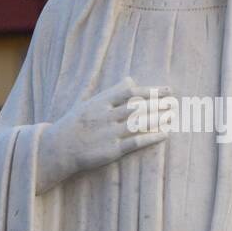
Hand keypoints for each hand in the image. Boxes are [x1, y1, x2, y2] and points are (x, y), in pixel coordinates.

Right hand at [36, 77, 172, 193]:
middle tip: (175, 102)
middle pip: (137, 107)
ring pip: (139, 123)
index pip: (129, 92)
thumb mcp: (89, 104)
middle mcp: (105, 116)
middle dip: (158, 103)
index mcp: (99, 102)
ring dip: (158, 118)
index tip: (166, 89)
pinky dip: (151, 137)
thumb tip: (130, 79)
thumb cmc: (74, 125)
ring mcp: (108, 134)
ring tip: (173, 115)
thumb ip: (111, 93)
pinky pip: (135, 143)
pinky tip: (165, 134)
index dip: (150, 90)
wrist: (56, 150)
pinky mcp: (111, 151)